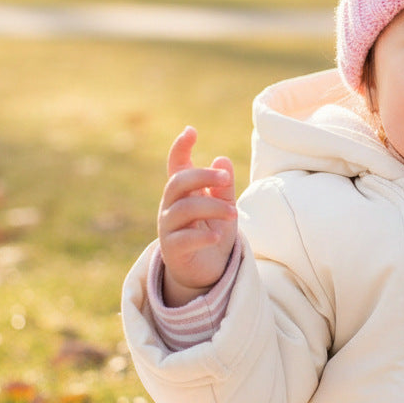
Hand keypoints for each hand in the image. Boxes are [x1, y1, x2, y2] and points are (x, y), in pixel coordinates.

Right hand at [157, 126, 237, 306]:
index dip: (180, 148)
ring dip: (212, 207)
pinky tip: (218, 234)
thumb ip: (224, 186)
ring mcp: (169, 228)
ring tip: (234, 214)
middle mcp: (171, 207)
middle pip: (178, 182)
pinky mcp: (173, 250)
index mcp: (184, 193)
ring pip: (184, 209)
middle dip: (203, 176)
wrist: (207, 271)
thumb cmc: (213, 232)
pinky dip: (202, 235)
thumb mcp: (224, 207)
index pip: (176, 166)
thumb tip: (222, 158)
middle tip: (226, 178)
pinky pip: (183, 239)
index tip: (191, 131)